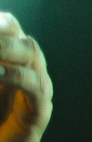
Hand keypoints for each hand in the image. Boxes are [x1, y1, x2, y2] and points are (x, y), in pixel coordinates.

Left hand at [0, 14, 50, 141]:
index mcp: (9, 65)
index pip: (9, 28)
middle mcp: (27, 74)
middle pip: (22, 38)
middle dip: (2, 30)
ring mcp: (36, 92)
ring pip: (32, 55)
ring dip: (8, 49)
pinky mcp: (38, 113)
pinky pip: (36, 86)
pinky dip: (18, 76)